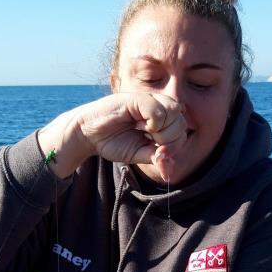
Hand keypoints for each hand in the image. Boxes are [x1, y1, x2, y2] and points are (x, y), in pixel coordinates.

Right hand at [38, 93, 186, 180]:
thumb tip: (170, 173)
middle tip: (148, 140)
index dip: (173, 147)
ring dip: (162, 130)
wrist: (89, 134)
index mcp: (161, 121)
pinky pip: (158, 110)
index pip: (182, 133)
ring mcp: (149, 100)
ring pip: (174, 113)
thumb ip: (157, 159)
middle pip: (181, 123)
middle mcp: (158, 107)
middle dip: (168, 140)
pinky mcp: (138, 98)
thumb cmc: (113, 142)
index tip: (156, 152)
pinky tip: (138, 124)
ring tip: (143, 131)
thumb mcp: (139, 155)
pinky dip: (153, 122)